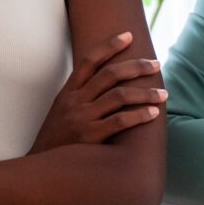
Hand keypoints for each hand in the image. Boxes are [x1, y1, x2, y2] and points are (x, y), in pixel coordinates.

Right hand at [32, 32, 163, 151]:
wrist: (40, 168)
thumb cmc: (56, 142)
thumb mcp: (60, 113)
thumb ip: (79, 98)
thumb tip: (105, 86)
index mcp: (67, 93)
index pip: (89, 61)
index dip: (109, 46)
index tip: (128, 36)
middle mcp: (75, 102)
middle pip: (109, 74)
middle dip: (136, 67)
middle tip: (156, 65)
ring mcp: (82, 118)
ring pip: (119, 96)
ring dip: (145, 93)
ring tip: (163, 94)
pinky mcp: (90, 137)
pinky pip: (120, 121)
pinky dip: (139, 115)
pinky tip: (153, 114)